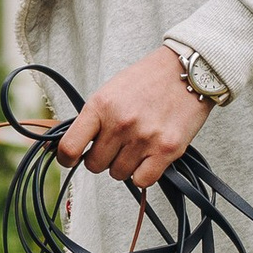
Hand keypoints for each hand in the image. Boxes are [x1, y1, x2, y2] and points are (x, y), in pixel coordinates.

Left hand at [55, 45, 208, 191]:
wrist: (187, 71)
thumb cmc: (147, 80)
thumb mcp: (110, 91)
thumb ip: (93, 119)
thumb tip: (72, 147)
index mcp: (101, 105)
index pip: (70, 146)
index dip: (66, 159)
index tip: (70, 160)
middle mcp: (120, 123)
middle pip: (95, 165)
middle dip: (102, 159)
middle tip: (115, 145)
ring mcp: (143, 138)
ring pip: (118, 174)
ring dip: (124, 165)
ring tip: (137, 145)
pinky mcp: (166, 150)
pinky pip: (142, 181)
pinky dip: (143, 174)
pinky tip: (148, 157)